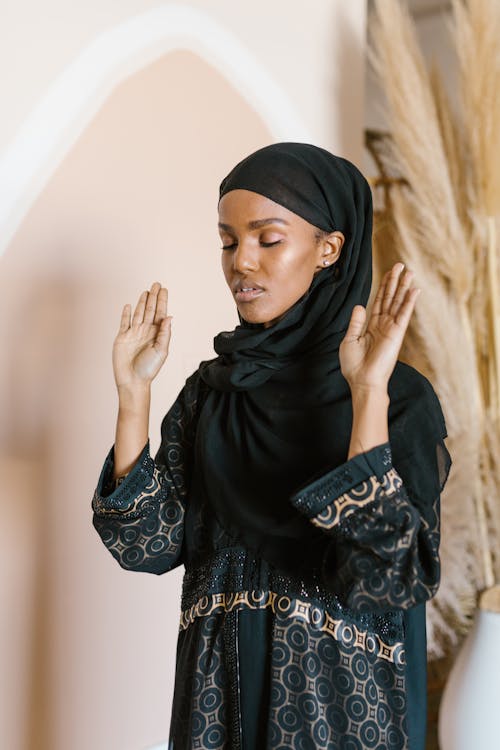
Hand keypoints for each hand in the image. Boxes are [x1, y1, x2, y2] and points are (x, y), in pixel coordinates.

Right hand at [112, 282, 171, 389]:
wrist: (132, 380)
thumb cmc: (149, 369)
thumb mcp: (161, 351)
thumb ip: (165, 333)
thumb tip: (169, 316)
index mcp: (157, 334)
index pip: (160, 314)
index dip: (162, 301)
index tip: (164, 290)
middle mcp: (146, 332)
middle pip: (150, 310)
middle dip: (153, 297)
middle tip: (156, 284)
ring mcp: (133, 334)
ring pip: (138, 313)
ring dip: (142, 302)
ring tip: (146, 291)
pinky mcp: (122, 337)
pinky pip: (124, 322)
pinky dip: (126, 314)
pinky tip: (128, 305)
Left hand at [339, 262, 420, 390]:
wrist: (362, 381)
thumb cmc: (354, 365)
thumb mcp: (350, 340)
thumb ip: (356, 322)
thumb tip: (360, 305)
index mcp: (371, 326)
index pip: (378, 301)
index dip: (383, 287)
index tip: (389, 273)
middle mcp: (383, 325)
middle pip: (390, 298)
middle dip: (395, 281)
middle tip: (401, 265)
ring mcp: (391, 328)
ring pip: (398, 303)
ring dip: (404, 287)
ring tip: (409, 272)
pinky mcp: (396, 334)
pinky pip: (404, 314)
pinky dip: (409, 301)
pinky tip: (414, 290)